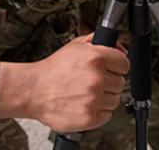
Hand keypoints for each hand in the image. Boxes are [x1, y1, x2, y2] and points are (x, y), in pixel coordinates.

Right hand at [0, 33, 128, 131]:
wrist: (34, 91)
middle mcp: (96, 78)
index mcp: (95, 58)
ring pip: (115, 100)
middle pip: (120, 83)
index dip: (117, 66)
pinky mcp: (90, 117)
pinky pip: (107, 115)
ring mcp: (94, 99)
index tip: (111, 69)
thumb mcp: (75, 47)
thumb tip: (119, 47)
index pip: (124, 64)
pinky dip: (98, 112)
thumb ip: (98, 42)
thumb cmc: (53, 70)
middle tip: (93, 82)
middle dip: (108, 82)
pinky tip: (85, 104)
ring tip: (86, 93)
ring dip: (103, 98)